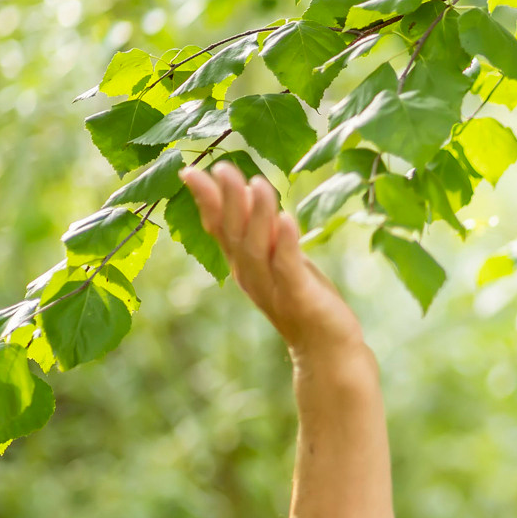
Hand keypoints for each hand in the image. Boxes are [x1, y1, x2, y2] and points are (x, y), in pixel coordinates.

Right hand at [179, 163, 363, 356]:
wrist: (327, 350)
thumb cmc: (304, 300)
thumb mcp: (279, 259)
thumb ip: (263, 231)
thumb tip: (248, 191)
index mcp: (243, 264)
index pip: (218, 227)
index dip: (205, 200)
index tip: (190, 170)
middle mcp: (251, 275)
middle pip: (233, 232)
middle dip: (227, 199)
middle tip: (223, 167)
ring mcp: (272, 287)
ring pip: (257, 247)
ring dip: (257, 214)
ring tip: (257, 183)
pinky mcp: (298, 297)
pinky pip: (287, 266)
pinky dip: (284, 242)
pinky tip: (286, 218)